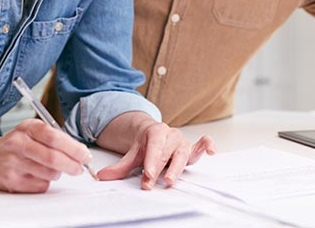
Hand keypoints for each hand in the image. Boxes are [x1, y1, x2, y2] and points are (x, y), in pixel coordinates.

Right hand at [0, 119, 92, 192]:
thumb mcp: (30, 132)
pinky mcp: (11, 180)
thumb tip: (79, 152)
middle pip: (53, 157)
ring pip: (49, 173)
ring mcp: (13, 163)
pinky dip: (46, 182)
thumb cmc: (14, 145)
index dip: (74, 148)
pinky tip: (38, 175)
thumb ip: (53, 137)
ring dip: (58, 174)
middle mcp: (19, 143)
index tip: (85, 155)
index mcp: (27, 127)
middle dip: (72, 165)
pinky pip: (40, 185)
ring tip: (54, 169)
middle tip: (79, 168)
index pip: (55, 137)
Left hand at [97, 121, 214, 189]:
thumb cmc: (145, 144)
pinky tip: (211, 151)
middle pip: (166, 153)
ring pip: (182, 154)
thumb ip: (120, 166)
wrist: (153, 132)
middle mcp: (170, 135)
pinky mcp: (191, 148)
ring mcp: (182, 141)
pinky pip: (201, 146)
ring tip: (171, 179)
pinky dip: (206, 146)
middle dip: (159, 169)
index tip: (147, 175)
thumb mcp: (132, 153)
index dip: (150, 162)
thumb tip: (103, 176)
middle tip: (152, 182)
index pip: (153, 148)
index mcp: (155, 131)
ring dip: (177, 167)